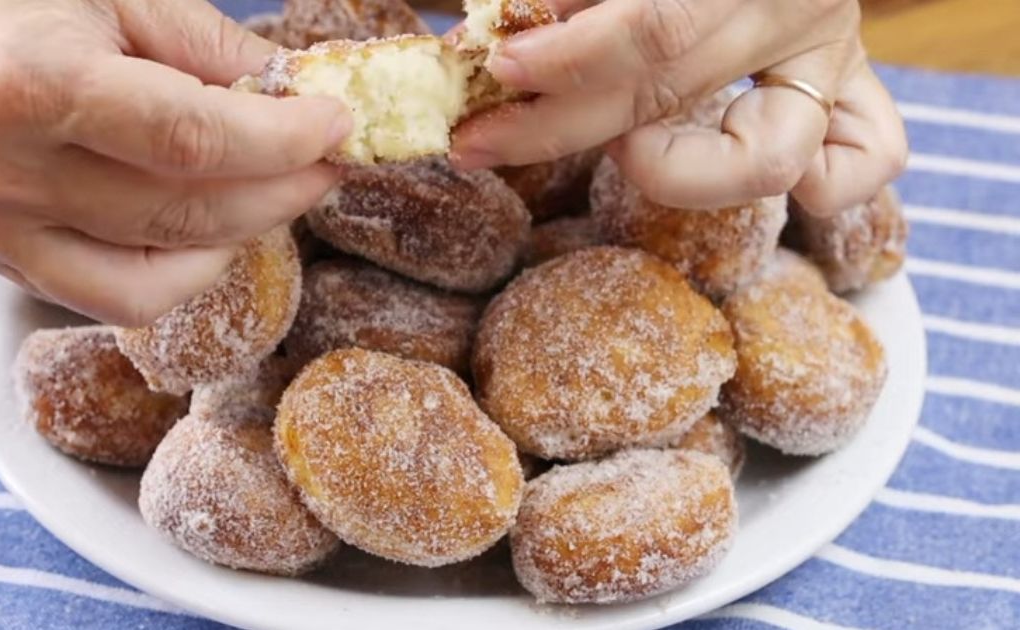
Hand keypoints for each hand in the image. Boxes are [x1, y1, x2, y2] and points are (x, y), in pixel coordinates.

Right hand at [0, 0, 351, 324]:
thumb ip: (214, 51)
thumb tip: (301, 97)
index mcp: (33, 82)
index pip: (191, 140)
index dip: (282, 142)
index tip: (337, 126)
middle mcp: (4, 168)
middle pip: (183, 212)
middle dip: (280, 192)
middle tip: (325, 164)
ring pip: (156, 273)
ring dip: (239, 235)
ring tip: (271, 190)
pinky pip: (112, 295)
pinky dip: (179, 270)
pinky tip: (206, 226)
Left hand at [451, 0, 906, 213]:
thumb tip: (470, 46)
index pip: (654, 28)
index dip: (566, 56)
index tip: (495, 66)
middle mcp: (804, 9)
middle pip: (673, 93)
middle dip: (557, 126)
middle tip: (479, 140)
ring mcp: (836, 59)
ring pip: (766, 162)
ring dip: (664, 173)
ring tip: (611, 145)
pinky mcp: (854, 93)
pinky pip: (860, 166)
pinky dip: (817, 186)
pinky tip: (720, 167)